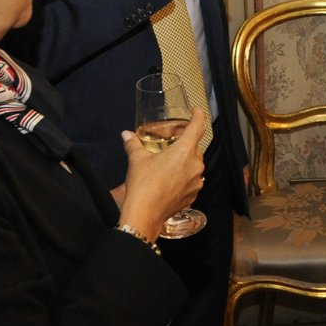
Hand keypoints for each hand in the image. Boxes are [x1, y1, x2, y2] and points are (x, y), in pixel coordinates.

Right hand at [117, 106, 206, 240]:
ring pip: (194, 165)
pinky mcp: (194, 195)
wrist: (145, 214)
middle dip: (184, 144)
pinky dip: (184, 177)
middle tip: (171, 144)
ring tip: (168, 165)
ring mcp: (197, 181)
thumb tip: (126, 134)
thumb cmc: (143, 184)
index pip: (198, 127)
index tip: (197, 111)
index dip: (199, 116)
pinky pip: (192, 180)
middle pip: (195, 147)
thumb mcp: (137, 160)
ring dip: (184, 162)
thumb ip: (134, 144)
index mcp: (185, 151)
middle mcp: (196, 164)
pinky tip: (170, 180)